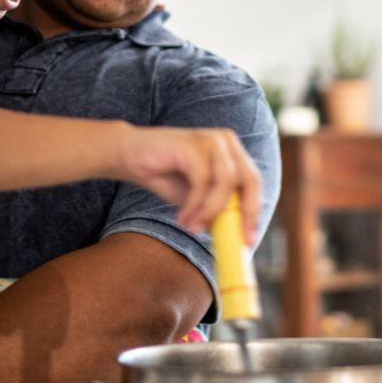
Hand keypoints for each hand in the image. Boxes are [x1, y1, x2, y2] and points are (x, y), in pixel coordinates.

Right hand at [120, 126, 261, 242]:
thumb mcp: (195, 197)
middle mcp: (226, 141)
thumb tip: (236, 237)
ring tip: (192, 227)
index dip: (253, 213)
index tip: (248, 242)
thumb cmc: (164, 175)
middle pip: (250, 180)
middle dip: (244, 214)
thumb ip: (216, 208)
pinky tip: (181, 218)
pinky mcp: (192, 143)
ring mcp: (210, 140)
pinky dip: (194, 205)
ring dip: (210, 212)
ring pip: (225, 183)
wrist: (128, 154)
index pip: (254, 183)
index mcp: (232, 152)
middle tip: (232, 241)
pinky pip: (202, 181)